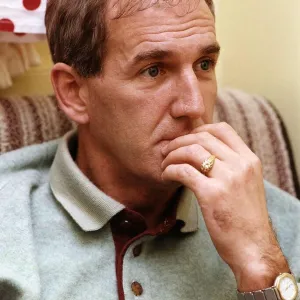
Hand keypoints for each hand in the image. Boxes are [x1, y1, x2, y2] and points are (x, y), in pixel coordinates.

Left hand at [161, 122, 288, 290]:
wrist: (254, 248)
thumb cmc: (245, 218)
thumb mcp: (246, 184)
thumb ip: (231, 166)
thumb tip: (204, 152)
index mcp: (250, 160)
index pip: (223, 129)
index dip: (199, 129)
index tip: (185, 139)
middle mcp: (241, 165)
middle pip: (203, 137)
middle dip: (180, 141)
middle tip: (167, 150)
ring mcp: (227, 179)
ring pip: (191, 151)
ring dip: (172, 155)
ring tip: (165, 164)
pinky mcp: (212, 194)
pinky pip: (184, 171)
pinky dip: (170, 171)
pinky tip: (165, 176)